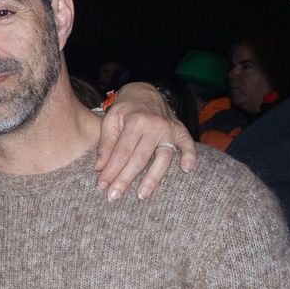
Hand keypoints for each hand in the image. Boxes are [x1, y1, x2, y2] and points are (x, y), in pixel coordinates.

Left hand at [95, 81, 196, 200]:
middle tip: (114, 197)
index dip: (111, 171)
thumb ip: (106, 144)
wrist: (144, 91)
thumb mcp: (110, 120)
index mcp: (134, 122)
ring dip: (153, 178)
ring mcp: (169, 129)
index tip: (102, 186)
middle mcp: (154, 126)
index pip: (121, 152)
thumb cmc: (125, 109)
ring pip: (163, 157)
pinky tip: (187, 170)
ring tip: (142, 195)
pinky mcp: (180, 130)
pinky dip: (190, 155)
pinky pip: (188, 144)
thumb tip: (99, 168)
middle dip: (125, 179)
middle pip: (139, 159)